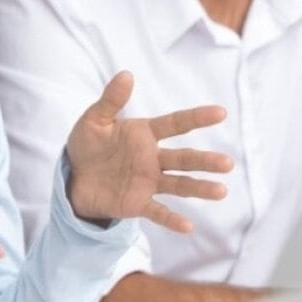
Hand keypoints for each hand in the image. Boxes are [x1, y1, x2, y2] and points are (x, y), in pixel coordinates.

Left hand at [66, 71, 232, 232]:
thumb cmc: (86, 145)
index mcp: (144, 134)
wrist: (73, 177)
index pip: (175, 124)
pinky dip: (172, 219)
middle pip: (184, 158)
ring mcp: (148, 181)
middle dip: (205, 161)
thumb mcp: (94, 120)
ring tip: (221, 191)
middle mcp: (152, 158)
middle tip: (227, 163)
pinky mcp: (138, 203)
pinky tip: (188, 226)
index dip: (197, 118)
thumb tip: (126, 74)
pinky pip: (157, 211)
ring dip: (199, 188)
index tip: (220, 113)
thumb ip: (111, 100)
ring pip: (179, 184)